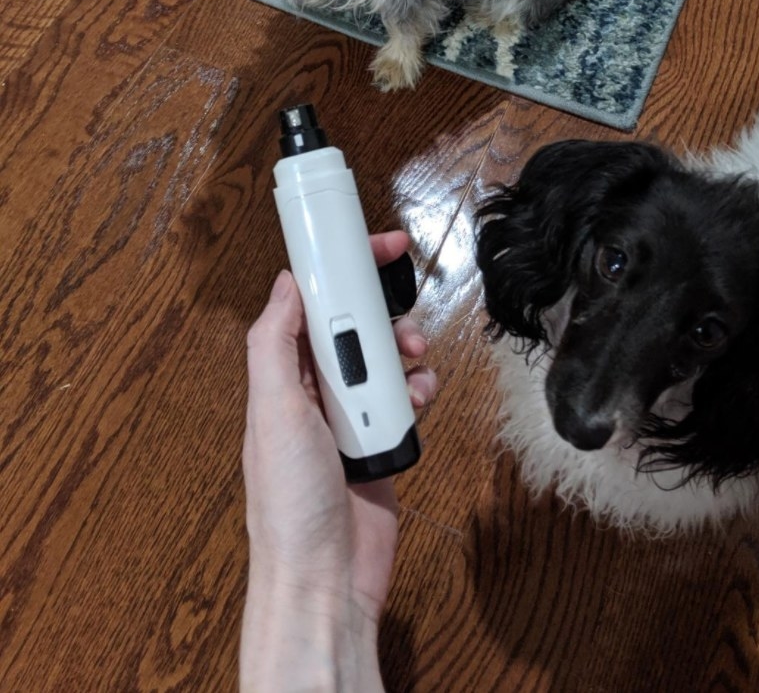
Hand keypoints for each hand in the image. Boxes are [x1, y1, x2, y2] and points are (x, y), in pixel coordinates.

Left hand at [240, 231, 435, 691]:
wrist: (326, 578)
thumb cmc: (290, 503)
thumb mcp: (273, 411)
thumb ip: (275, 344)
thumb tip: (286, 283)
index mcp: (282, 379)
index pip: (309, 306)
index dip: (338, 271)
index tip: (369, 245)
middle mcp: (314, 393)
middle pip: (352, 327)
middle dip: (379, 307)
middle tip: (403, 293)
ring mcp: (350, 418)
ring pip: (384, 359)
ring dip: (404, 348)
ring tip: (415, 353)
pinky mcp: (382, 442)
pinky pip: (406, 399)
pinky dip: (418, 391)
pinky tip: (420, 398)